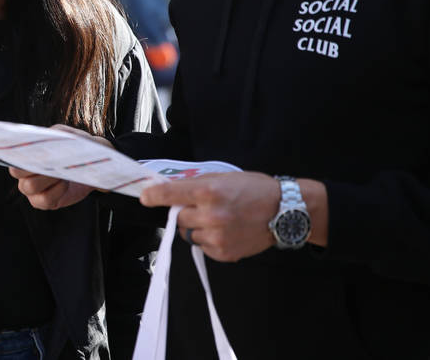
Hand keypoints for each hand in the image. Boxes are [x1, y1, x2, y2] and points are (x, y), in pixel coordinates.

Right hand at [8, 124, 110, 209]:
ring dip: (48, 177)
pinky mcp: (43, 202)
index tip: (35, 150)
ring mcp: (31, 190)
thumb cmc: (75, 148)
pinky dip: (57, 190)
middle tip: (52, 161)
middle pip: (16, 171)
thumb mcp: (67, 135)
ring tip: (62, 172)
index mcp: (25, 155)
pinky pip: (44, 199)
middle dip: (34, 165)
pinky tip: (66, 183)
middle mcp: (24, 173)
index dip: (20, 153)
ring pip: (29, 186)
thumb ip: (56, 134)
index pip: (11, 155)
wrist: (91, 168)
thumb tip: (49, 140)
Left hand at [140, 172, 279, 261]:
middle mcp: (211, 215)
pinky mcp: (224, 253)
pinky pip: (202, 247)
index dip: (153, 195)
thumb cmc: (253, 189)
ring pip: (188, 234)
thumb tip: (168, 190)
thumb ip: (196, 185)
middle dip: (184, 212)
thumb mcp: (223, 177)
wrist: (285, 211)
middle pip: (178, 217)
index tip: (144, 197)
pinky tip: (225, 231)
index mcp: (209, 191)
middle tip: (201, 207)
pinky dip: (207, 240)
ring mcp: (217, 236)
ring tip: (216, 219)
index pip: (170, 194)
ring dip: (195, 227)